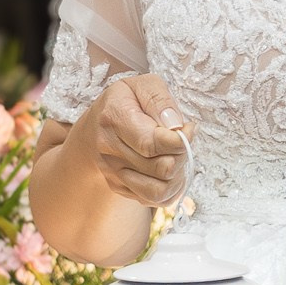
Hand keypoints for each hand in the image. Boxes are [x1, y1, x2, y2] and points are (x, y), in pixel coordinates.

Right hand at [83, 74, 193, 207]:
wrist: (96, 125)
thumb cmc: (126, 101)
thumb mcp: (142, 85)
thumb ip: (160, 100)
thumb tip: (176, 126)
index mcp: (114, 118)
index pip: (153, 143)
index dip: (180, 140)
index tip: (189, 128)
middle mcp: (109, 149)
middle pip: (162, 168)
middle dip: (182, 155)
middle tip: (183, 140)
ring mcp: (113, 172)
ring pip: (158, 191)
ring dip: (178, 176)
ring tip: (177, 156)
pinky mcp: (119, 187)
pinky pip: (153, 199)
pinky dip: (169, 189)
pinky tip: (169, 171)